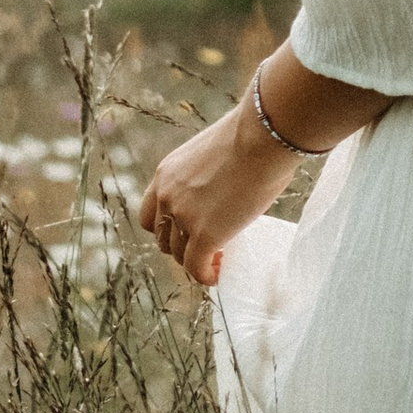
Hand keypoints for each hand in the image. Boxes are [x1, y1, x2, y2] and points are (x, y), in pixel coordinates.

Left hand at [138, 95, 289, 288]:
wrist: (261, 138)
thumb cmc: (252, 138)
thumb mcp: (214, 154)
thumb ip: (207, 176)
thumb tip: (226, 189)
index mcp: (166, 174)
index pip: (150, 213)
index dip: (166, 227)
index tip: (186, 230)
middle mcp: (167, 197)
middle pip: (162, 237)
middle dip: (180, 245)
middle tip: (204, 247)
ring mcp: (184, 217)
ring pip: (179, 255)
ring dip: (195, 260)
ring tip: (215, 260)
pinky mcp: (204, 236)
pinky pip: (196, 267)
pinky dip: (205, 275)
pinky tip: (217, 274)